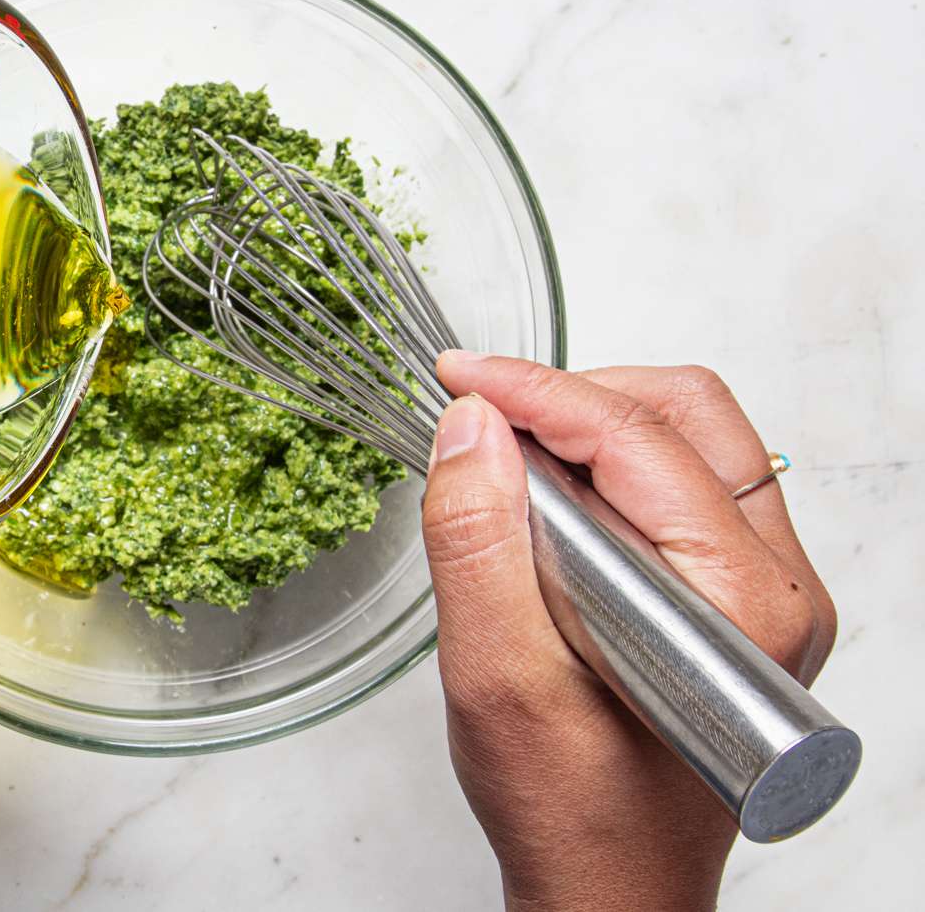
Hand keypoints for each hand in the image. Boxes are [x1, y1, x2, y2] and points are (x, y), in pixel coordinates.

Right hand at [421, 353, 836, 911]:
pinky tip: (547, 503)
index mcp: (741, 604)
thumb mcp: (496, 675)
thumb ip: (478, 542)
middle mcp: (778, 586)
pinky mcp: (737, 595)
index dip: (539, 391)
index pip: (640, 439)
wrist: (609, 886)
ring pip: (691, 437)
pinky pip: (684, 483)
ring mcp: (766, 589)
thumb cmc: (567, 806)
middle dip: (574, 397)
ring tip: (509, 466)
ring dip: (592, 427)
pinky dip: (609, 467)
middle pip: (688, 414)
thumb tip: (471, 424)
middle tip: (483, 421)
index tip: (460, 377)